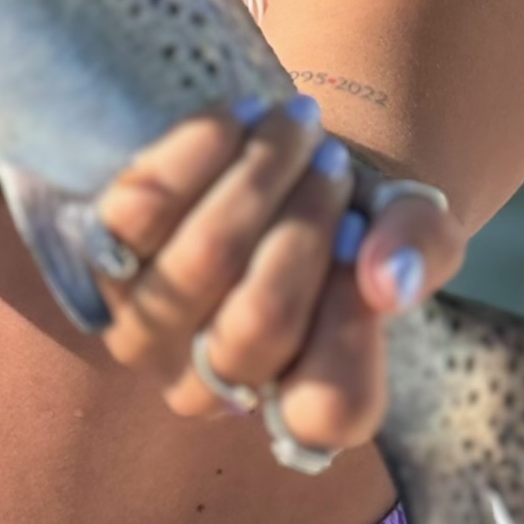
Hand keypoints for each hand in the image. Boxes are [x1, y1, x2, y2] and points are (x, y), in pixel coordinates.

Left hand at [95, 99, 465, 452]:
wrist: (268, 162)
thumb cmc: (344, 213)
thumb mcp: (403, 224)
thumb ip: (419, 247)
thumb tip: (387, 278)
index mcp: (295, 401)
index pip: (328, 407)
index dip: (352, 323)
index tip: (364, 233)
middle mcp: (211, 384)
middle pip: (262, 320)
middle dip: (308, 220)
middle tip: (333, 158)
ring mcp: (149, 327)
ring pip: (204, 259)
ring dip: (260, 176)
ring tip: (296, 122)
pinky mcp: (104, 257)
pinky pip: (141, 209)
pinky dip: (198, 150)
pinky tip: (238, 115)